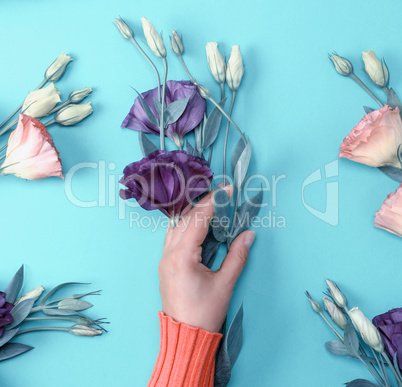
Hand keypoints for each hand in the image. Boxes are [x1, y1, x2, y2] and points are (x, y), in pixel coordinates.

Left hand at [158, 185, 255, 332]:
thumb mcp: (225, 284)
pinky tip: (197, 223)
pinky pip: (173, 236)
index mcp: (181, 256)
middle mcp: (168, 254)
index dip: (214, 202)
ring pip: (176, 226)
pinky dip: (186, 225)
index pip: (198, 220)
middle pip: (185, 219)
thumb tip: (248, 234)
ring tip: (211, 205)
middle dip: (203, 204)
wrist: (185, 336)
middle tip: (222, 195)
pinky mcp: (165, 264)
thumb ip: (237, 255)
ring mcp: (164, 259)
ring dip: (193, 213)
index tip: (228, 190)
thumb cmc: (205, 313)